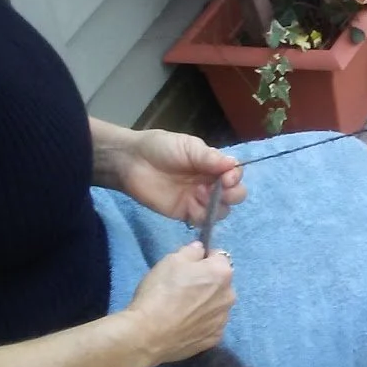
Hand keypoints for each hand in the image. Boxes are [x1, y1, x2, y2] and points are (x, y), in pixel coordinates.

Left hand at [112, 129, 247, 225]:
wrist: (132, 161)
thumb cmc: (160, 148)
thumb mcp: (188, 146)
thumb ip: (209, 157)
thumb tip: (233, 164)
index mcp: (212, 165)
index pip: (234, 174)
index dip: (235, 177)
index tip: (228, 178)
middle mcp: (210, 183)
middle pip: (234, 195)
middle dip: (233, 194)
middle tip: (220, 191)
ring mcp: (198, 199)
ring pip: (222, 210)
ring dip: (218, 206)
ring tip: (200, 195)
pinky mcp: (185, 213)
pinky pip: (202, 220)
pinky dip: (204, 217)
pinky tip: (193, 207)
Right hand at [124, 242, 235, 365]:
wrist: (148, 335)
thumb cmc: (160, 291)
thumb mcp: (171, 261)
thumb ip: (191, 251)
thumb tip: (200, 250)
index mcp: (222, 273)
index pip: (218, 257)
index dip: (202, 259)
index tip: (187, 267)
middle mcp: (229, 296)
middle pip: (220, 283)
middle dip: (206, 282)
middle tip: (182, 288)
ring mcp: (223, 320)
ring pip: (216, 305)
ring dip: (205, 304)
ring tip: (181, 310)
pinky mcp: (214, 340)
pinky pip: (210, 325)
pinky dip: (201, 324)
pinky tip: (183, 325)